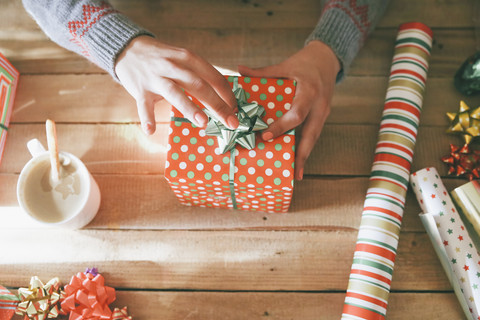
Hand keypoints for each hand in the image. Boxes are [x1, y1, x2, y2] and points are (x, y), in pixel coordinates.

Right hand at [115, 36, 237, 134]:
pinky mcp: (140, 89)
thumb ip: (200, 75)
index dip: (227, 94)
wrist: (128, 48)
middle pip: (199, 85)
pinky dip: (147, 118)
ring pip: (175, 93)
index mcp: (188, 58)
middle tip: (231, 122)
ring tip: (203, 122)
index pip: (213, 76)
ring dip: (190, 108)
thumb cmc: (163, 59)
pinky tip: (151, 131)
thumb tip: (223, 97)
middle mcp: (173, 66)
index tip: (236, 109)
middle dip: (217, 105)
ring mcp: (156, 78)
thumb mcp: (184, 58)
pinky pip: (144, 105)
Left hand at [238, 40, 339, 179]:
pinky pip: (314, 134)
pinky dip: (306, 148)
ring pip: (314, 137)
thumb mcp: (285, 65)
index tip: (265, 136)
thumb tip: (239, 70)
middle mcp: (319, 105)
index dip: (282, 126)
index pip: (296, 113)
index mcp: (309, 91)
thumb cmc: (304, 63)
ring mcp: (324, 112)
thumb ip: (263, 72)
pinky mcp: (323, 117)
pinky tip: (298, 162)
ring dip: (305, 156)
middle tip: (291, 170)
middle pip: (311, 133)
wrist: (327, 59)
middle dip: (301, 152)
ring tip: (296, 174)